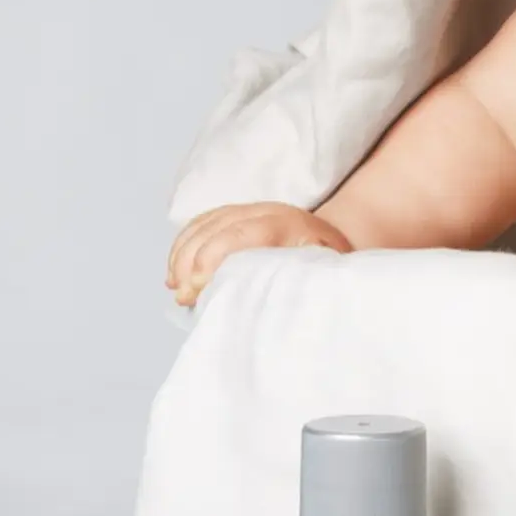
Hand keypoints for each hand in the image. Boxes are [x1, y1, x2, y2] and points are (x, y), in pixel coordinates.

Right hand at [166, 202, 351, 306]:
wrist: (339, 235)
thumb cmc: (331, 264)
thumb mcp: (325, 273)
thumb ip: (300, 283)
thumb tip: (270, 307)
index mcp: (291, 225)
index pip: (243, 232)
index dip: (214, 256)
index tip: (198, 287)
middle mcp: (269, 210)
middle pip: (217, 227)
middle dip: (192, 261)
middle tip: (183, 296)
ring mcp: (251, 208)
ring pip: (205, 223)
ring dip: (183, 254)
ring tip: (176, 286)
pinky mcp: (239, 212)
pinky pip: (202, 222)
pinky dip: (184, 244)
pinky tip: (176, 270)